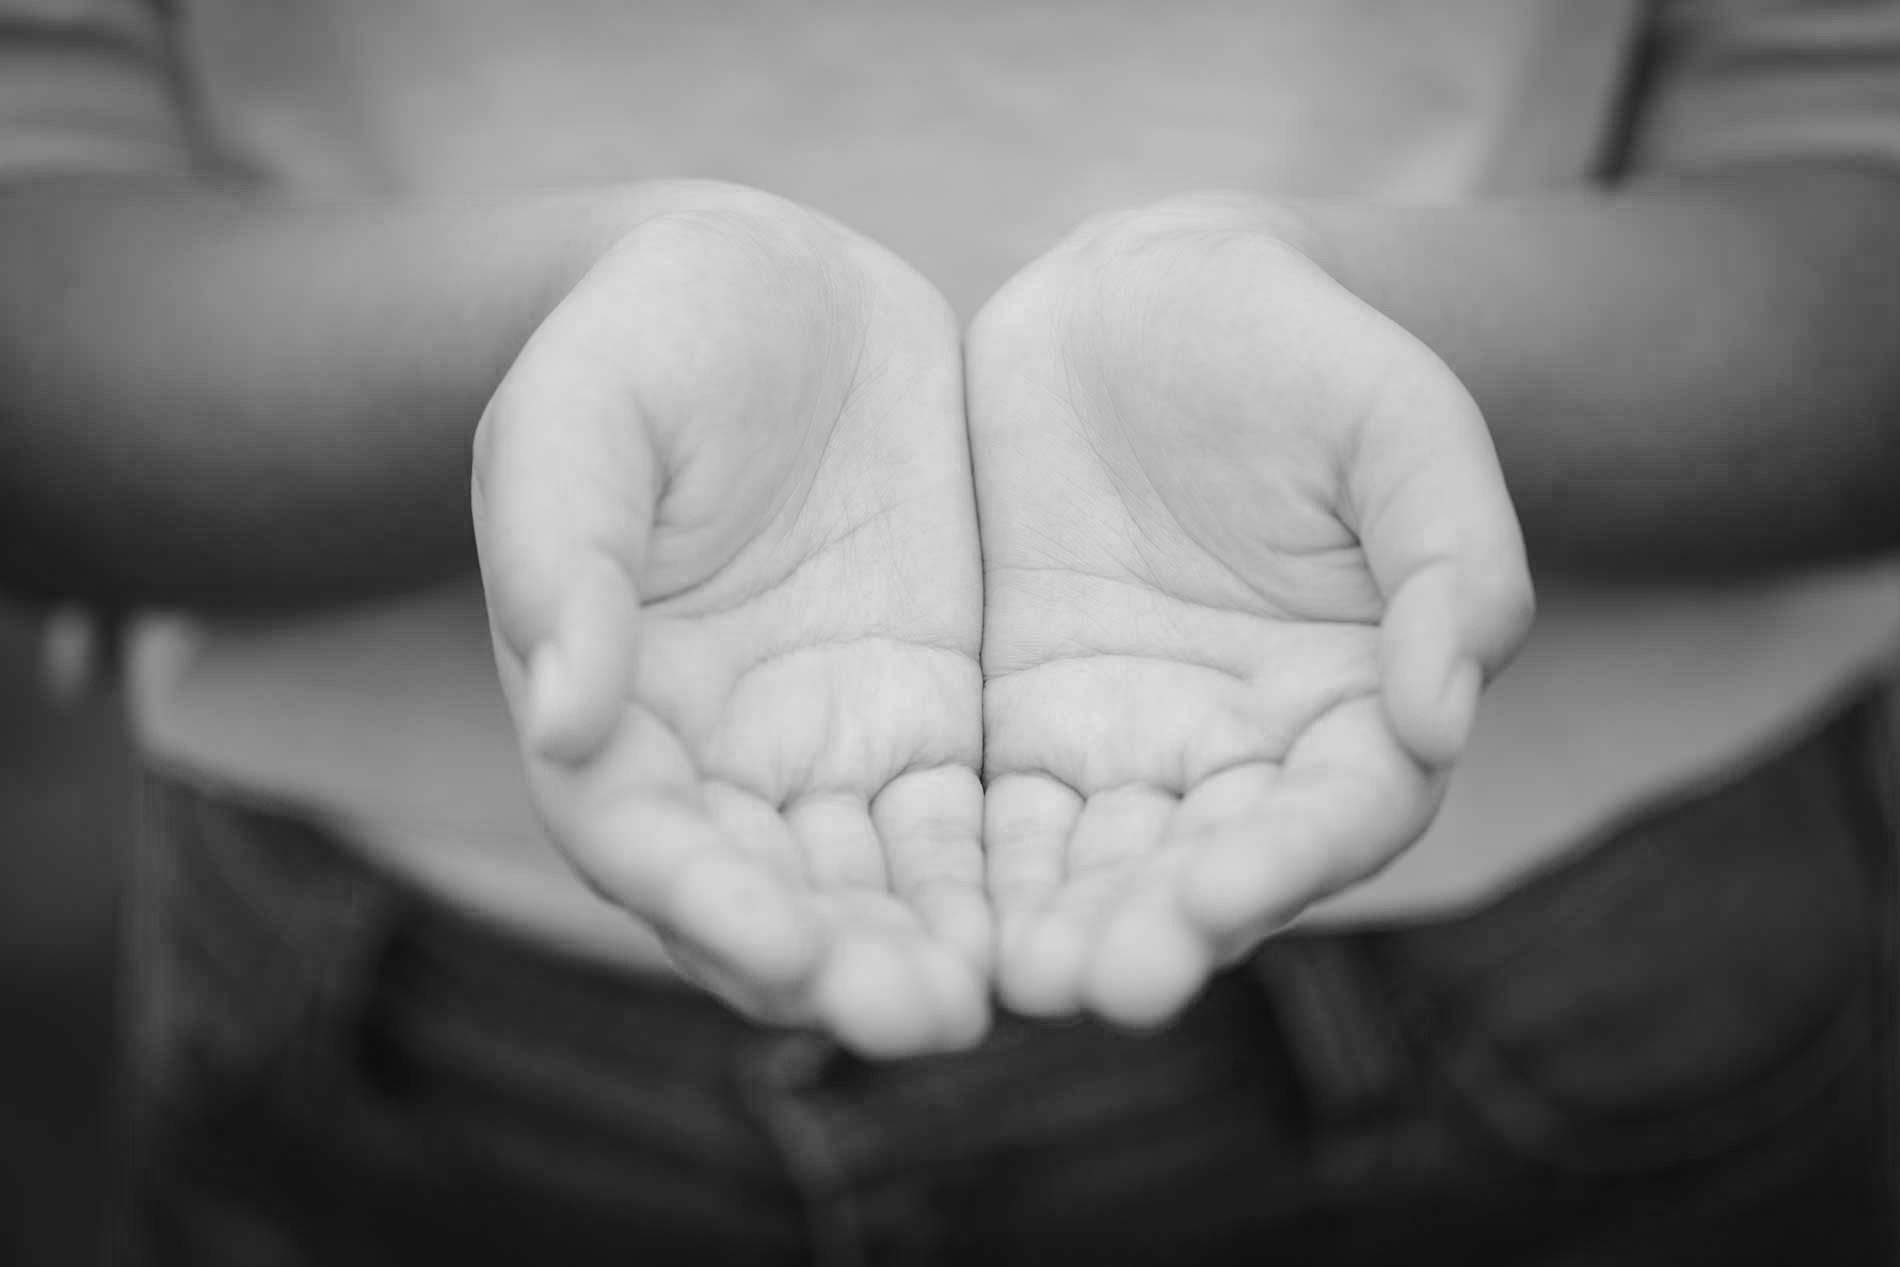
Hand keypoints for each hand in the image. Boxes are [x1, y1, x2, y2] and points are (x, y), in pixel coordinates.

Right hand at [473, 185, 987, 1056]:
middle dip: (838, 966)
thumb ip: (562, 550)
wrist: (777, 288)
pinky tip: (1067, 920)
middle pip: (770, 897)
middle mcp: (717, 762)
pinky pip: (972, 826)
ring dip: (928, 952)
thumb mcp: (584, 411)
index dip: (703, 900)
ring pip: (876, 887)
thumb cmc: (646, 340)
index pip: (643, 837)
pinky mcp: (932, 722)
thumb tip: (564, 718)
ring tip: (995, 1001)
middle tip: (921, 1015)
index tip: (778, 948)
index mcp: (609, 706)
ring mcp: (831, 749)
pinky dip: (1005, 886)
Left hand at [966, 194, 1533, 1026]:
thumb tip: (1444, 715)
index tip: (1219, 896)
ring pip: (1093, 870)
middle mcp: (1243, 762)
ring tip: (1011, 978)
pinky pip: (991, 820)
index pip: (1339, 815)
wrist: (1149, 307)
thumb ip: (1451, 557)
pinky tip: (920, 915)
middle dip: (1156, 932)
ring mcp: (1125, 753)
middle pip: (1206, 874)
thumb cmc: (1305, 357)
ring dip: (1056, 930)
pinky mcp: (1020, 731)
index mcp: (1359, 709)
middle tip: (1100, 981)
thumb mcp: (1401, 424)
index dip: (1287, 862)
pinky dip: (965, 876)